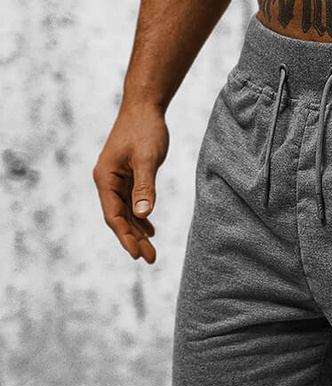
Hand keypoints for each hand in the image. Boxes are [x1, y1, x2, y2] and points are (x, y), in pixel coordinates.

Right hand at [93, 103, 169, 263]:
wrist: (145, 106)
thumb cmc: (144, 129)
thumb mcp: (148, 159)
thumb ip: (145, 187)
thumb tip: (143, 214)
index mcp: (105, 178)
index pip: (113, 215)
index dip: (125, 237)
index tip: (137, 255)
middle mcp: (107, 181)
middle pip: (119, 218)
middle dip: (133, 240)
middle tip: (150, 259)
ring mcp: (116, 180)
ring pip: (126, 213)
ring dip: (138, 232)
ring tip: (152, 252)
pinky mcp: (127, 177)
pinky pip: (131, 204)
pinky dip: (140, 218)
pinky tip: (150, 230)